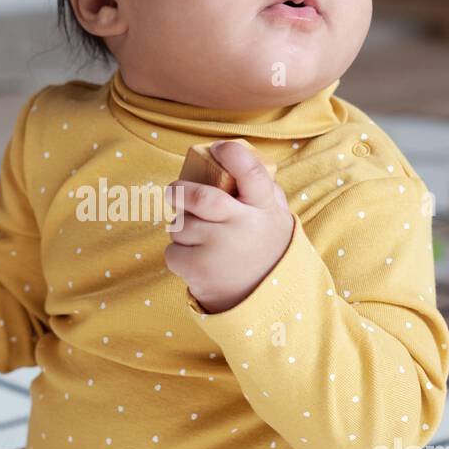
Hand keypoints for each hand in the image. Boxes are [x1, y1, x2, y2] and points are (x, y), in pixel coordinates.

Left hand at [164, 141, 294, 313]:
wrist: (265, 300)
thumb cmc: (263, 247)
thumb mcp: (275, 217)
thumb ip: (263, 189)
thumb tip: (236, 156)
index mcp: (264, 208)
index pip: (251, 172)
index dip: (231, 154)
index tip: (218, 148)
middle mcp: (243, 226)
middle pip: (202, 198)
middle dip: (180, 191)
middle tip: (173, 191)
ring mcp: (220, 249)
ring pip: (181, 225)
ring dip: (182, 228)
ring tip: (199, 239)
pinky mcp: (199, 270)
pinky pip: (172, 251)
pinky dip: (178, 254)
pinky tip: (197, 260)